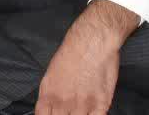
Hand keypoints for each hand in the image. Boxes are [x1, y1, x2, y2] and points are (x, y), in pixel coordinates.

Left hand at [36, 0, 137, 114]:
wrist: (93, 41)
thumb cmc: (72, 51)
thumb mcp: (51, 72)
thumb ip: (51, 94)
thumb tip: (51, 108)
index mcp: (48, 95)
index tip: (55, 114)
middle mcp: (63, 104)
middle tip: (70, 109)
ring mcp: (82, 106)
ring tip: (82, 106)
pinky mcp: (101, 105)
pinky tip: (93, 109)